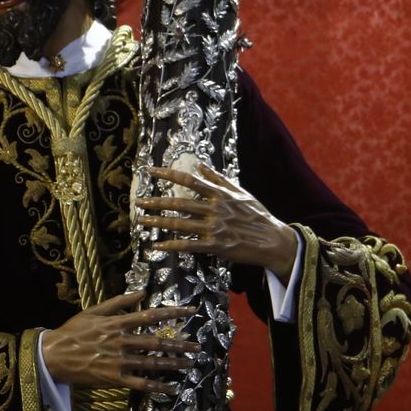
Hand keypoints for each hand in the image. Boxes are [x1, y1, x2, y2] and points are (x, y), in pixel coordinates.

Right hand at [40, 290, 198, 394]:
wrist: (52, 356)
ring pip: (151, 363)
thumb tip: (142, 291)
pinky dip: (155, 386)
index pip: (151, 315)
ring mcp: (117, 361)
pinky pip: (139, 383)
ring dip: (173, 364)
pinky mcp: (113, 378)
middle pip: (156, 342)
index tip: (191, 311)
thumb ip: (119, 301)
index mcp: (117, 323)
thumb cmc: (73, 331)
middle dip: (179, 344)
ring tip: (190, 365)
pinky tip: (170, 388)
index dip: (173, 313)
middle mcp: (121, 341)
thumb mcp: (94, 311)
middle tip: (197, 346)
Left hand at [135, 164, 298, 281]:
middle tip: (138, 201)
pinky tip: (157, 245)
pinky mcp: (215, 246)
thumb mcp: (241, 192)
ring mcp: (214, 228)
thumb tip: (201, 165)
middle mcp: (215, 209)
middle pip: (179, 203)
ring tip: (140, 221)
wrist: (273, 240)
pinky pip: (188, 245)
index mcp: (220, 194)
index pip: (189, 180)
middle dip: (155, 201)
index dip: (168, 174)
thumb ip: (219, 179)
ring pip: (179, 224)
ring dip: (157, 222)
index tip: (151, 171)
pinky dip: (171, 245)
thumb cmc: (258, 215)